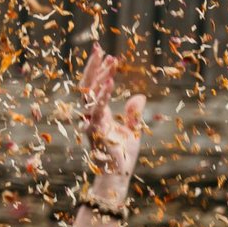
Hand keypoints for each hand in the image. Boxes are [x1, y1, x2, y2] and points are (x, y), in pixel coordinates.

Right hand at [78, 46, 145, 205]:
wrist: (117, 177)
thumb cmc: (122, 156)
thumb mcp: (132, 131)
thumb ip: (133, 114)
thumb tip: (139, 96)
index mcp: (97, 113)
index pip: (93, 87)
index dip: (97, 70)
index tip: (104, 54)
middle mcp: (90, 115)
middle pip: (87, 86)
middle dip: (94, 67)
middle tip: (102, 50)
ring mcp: (90, 122)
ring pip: (91, 95)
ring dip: (100, 77)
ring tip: (110, 62)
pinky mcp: (94, 131)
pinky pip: (97, 109)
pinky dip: (102, 96)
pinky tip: (109, 83)